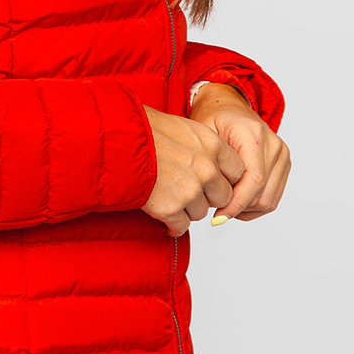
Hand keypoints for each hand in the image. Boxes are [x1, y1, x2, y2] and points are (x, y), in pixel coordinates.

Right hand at [140, 106, 245, 236]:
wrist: (115, 140)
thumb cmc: (143, 129)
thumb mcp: (182, 127)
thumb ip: (203, 146)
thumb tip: (214, 162)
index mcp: (211, 144)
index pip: (238, 170)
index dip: (224, 177)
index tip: (213, 180)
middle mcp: (206, 168)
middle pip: (223, 196)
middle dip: (208, 196)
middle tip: (189, 190)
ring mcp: (190, 190)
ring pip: (201, 212)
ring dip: (187, 208)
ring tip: (169, 195)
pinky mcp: (170, 208)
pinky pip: (181, 226)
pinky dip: (172, 224)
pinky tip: (163, 215)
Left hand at [188, 82, 290, 221]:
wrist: (228, 105)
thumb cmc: (212, 118)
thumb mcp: (203, 135)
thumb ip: (211, 164)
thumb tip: (215, 199)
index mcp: (254, 134)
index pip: (253, 179)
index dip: (236, 203)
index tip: (218, 217)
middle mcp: (273, 144)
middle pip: (262, 194)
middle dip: (238, 208)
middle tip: (216, 210)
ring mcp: (282, 154)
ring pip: (269, 200)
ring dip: (247, 209)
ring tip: (225, 204)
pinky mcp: (284, 163)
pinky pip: (273, 197)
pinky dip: (254, 205)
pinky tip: (236, 200)